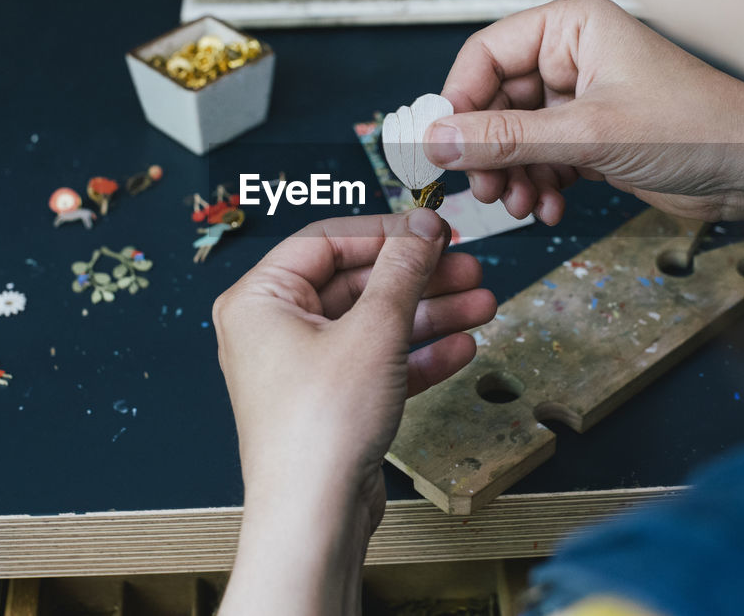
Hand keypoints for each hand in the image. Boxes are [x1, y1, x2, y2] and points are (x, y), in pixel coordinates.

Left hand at [214, 209, 496, 615]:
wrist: (314, 516)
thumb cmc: (320, 426)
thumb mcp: (373, 330)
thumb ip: (403, 270)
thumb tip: (423, 227)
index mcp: (260, 299)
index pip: (326, 241)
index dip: (386, 233)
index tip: (434, 229)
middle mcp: (274, 329)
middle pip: (356, 283)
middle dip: (419, 278)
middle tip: (469, 268)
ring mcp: (302, 368)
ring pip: (373, 324)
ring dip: (430, 314)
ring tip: (483, 305)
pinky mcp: (330, 403)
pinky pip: (377, 363)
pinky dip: (417, 355)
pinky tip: (463, 346)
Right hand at [423, 0, 743, 224]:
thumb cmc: (698, 128)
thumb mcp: (589, 134)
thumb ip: (507, 139)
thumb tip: (437, 141)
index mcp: (573, 26)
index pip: (487, 53)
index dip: (459, 101)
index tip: (442, 146)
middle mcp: (574, 54)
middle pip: (495, 100)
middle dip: (487, 150)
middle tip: (484, 191)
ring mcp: (582, 97)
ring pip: (515, 135)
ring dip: (512, 175)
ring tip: (523, 205)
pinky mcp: (593, 134)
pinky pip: (541, 158)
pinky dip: (538, 185)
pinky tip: (550, 208)